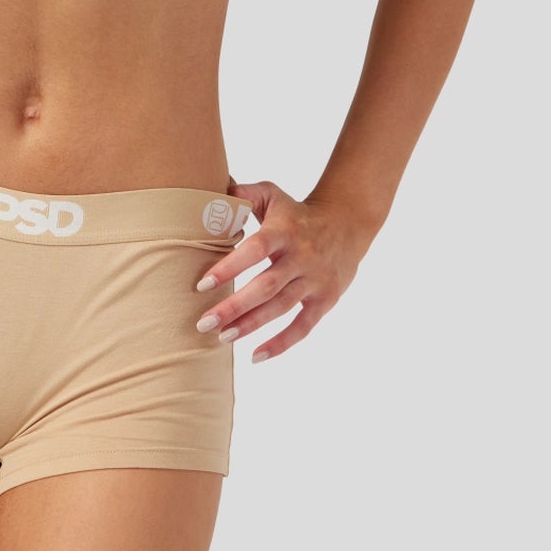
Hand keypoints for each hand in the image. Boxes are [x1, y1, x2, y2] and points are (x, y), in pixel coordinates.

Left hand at [194, 178, 374, 362]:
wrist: (347, 224)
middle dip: (234, 307)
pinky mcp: (326, 300)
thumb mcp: (272, 195)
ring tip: (222, 337)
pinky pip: (303, 327)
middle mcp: (301, 257)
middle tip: (204, 323)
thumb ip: (242, 194)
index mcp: (284, 231)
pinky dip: (281, 344)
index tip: (203, 285)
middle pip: (266, 286)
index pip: (255, 250)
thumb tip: (208, 195)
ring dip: (251, 325)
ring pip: (281, 308)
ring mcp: (315, 280)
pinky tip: (255, 356)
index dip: (229, 267)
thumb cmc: (296, 212)